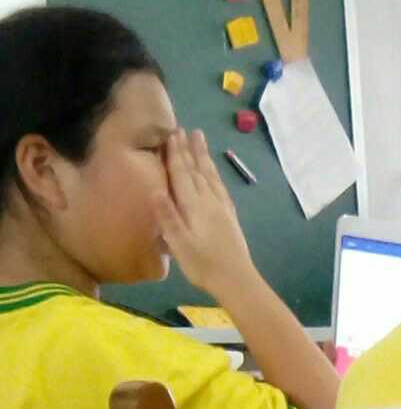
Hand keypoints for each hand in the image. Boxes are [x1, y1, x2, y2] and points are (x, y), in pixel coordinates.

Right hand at [153, 129, 255, 300]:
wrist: (237, 280)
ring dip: (203, 155)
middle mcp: (209, 200)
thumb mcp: (180, 244)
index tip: (171, 134)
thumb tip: (155, 190)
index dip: (175, 154)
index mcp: (193, 205)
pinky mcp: (230, 215)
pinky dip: (214, 172)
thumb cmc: (203, 265)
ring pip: (210, 174)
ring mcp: (222, 206)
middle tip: (183, 128)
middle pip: (196, 169)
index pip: (182, 173)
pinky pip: (220, 185)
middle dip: (188, 148)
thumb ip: (168, 217)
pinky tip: (213, 171)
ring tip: (200, 137)